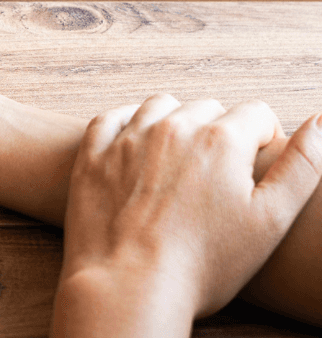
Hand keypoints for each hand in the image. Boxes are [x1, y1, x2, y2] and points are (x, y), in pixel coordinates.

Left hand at [52, 96, 321, 336]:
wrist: (129, 285)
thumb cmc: (205, 262)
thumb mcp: (271, 219)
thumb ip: (303, 165)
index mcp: (221, 138)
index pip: (256, 114)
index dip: (264, 139)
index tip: (257, 168)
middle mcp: (173, 126)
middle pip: (208, 109)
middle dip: (220, 132)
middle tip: (219, 174)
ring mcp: (127, 137)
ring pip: (161, 107)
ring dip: (175, 122)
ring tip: (181, 159)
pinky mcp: (92, 154)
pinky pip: (112, 119)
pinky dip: (127, 125)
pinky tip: (135, 148)